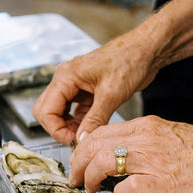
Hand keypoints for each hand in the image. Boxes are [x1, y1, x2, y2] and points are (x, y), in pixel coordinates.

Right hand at [32, 34, 158, 144]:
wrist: (146, 51)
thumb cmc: (130, 60)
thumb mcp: (111, 94)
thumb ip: (94, 120)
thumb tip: (82, 140)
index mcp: (66, 76)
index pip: (45, 110)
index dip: (56, 130)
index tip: (73, 141)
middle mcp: (67, 79)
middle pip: (47, 111)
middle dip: (59, 129)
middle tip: (77, 140)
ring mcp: (76, 85)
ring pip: (61, 113)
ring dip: (70, 127)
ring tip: (87, 136)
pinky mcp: (87, 91)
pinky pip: (76, 111)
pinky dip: (81, 122)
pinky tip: (94, 128)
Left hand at [68, 116, 192, 192]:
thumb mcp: (168, 134)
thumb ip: (143, 140)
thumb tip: (120, 152)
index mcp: (145, 126)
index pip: (102, 132)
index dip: (83, 148)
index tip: (79, 160)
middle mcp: (144, 140)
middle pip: (95, 146)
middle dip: (78, 163)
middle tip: (75, 177)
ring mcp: (151, 161)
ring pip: (103, 162)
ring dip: (90, 177)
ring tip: (88, 188)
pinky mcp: (159, 183)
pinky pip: (125, 188)